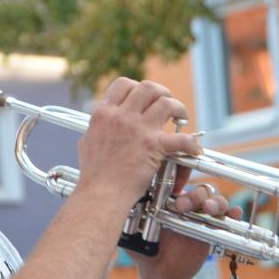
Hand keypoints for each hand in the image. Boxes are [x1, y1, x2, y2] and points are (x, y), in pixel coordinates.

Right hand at [76, 78, 200, 204]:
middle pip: (147, 88)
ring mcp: (138, 129)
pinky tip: (192, 148)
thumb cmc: (93, 175)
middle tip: (167, 104)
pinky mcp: (153, 146)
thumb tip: (99, 125)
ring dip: (178, 107)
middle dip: (161, 93)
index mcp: (103, 113)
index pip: (123, 84)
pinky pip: (182, 138)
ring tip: (181, 117)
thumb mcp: (86, 143)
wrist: (101, 194)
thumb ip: (95, 129)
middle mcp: (121, 116)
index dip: (138, 88)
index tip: (145, 98)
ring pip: (166, 103)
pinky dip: (191, 143)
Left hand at [131, 182, 242, 278]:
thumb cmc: (145, 250)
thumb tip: (125, 203)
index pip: (180, 180)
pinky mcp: (212, 230)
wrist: (159, 275)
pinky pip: (228, 218)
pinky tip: (233, 214)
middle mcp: (187, 205)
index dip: (182, 177)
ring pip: (215, 200)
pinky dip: (233, 213)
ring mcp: (201, 216)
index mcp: (169, 200)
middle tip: (182, 206)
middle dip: (195, 195)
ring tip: (207, 209)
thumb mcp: (134, 232)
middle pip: (200, 189)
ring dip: (214, 202)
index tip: (174, 186)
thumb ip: (132, 218)